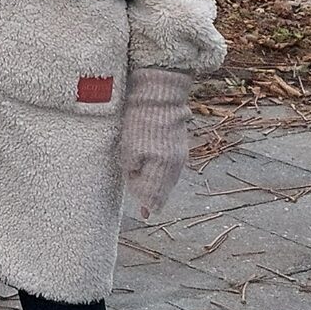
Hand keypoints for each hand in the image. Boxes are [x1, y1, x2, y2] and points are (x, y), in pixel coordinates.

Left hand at [117, 67, 193, 219]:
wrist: (158, 96)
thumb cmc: (140, 120)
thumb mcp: (129, 146)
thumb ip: (132, 169)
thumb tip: (135, 182)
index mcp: (161, 166)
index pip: (155, 194)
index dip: (147, 204)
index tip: (144, 213)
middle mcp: (175, 164)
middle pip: (164, 190)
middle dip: (154, 198)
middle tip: (146, 209)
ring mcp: (180, 155)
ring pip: (170, 180)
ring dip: (160, 187)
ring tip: (153, 197)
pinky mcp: (181, 146)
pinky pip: (173, 169)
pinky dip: (165, 176)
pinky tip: (160, 177)